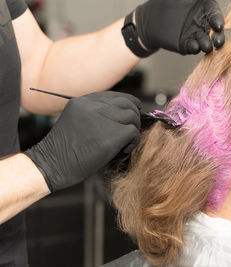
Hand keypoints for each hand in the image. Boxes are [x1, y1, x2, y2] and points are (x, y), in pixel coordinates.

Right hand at [25, 91, 141, 192]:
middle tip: (132, 130)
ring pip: (132, 116)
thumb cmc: (66, 150)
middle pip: (127, 103)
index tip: (132, 113)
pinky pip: (133, 132)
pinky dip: (133, 142)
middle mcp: (92, 106)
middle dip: (134, 115)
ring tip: (124, 143)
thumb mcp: (78, 122)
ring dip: (133, 130)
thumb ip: (97, 114)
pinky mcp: (111, 134)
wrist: (52, 165)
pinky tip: (123, 150)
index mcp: (83, 101)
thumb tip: (126, 113)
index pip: (114, 96)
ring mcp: (102, 119)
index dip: (127, 104)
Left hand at [135, 0, 224, 54]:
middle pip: (215, 31)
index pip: (215, 14)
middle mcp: (203, 23)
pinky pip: (192, 46)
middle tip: (218, 41)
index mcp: (205, 8)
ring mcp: (195, 35)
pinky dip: (194, 47)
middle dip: (218, 37)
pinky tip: (194, 46)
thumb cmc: (166, 2)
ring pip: (205, 41)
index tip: (219, 25)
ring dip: (207, 44)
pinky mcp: (186, 44)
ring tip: (207, 46)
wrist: (151, 17)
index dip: (218, 20)